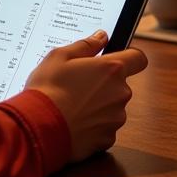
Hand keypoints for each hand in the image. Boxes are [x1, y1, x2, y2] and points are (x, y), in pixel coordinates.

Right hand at [25, 31, 147, 161]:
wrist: (38, 129)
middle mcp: (120, 93)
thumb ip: (86, 45)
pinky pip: (104, 128)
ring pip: (112, 107)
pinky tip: (74, 122)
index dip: (130, 57)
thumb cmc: (48, 90)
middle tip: (79, 85)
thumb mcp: (60, 57)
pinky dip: (93, 126)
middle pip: (120, 85)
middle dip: (104, 84)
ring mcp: (115, 118)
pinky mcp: (107, 138)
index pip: (138, 58)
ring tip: (73, 105)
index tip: (117, 59)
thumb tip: (101, 37)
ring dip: (99, 106)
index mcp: (111, 69)